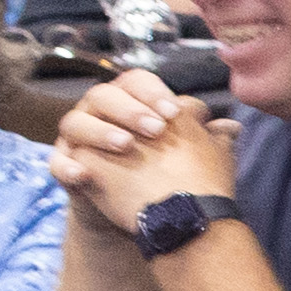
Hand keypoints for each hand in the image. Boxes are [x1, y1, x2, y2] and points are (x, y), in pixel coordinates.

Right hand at [52, 78, 233, 235]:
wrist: (141, 208)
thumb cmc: (164, 170)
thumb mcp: (186, 153)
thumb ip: (206, 137)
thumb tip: (233, 127)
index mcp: (129, 100)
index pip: (134, 81)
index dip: (153, 93)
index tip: (175, 113)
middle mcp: (99, 112)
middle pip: (103, 95)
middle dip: (129, 110)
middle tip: (156, 129)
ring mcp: (77, 137)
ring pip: (74, 122)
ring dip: (100, 131)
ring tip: (126, 146)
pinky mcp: (65, 165)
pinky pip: (56, 162)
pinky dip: (67, 167)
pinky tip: (85, 175)